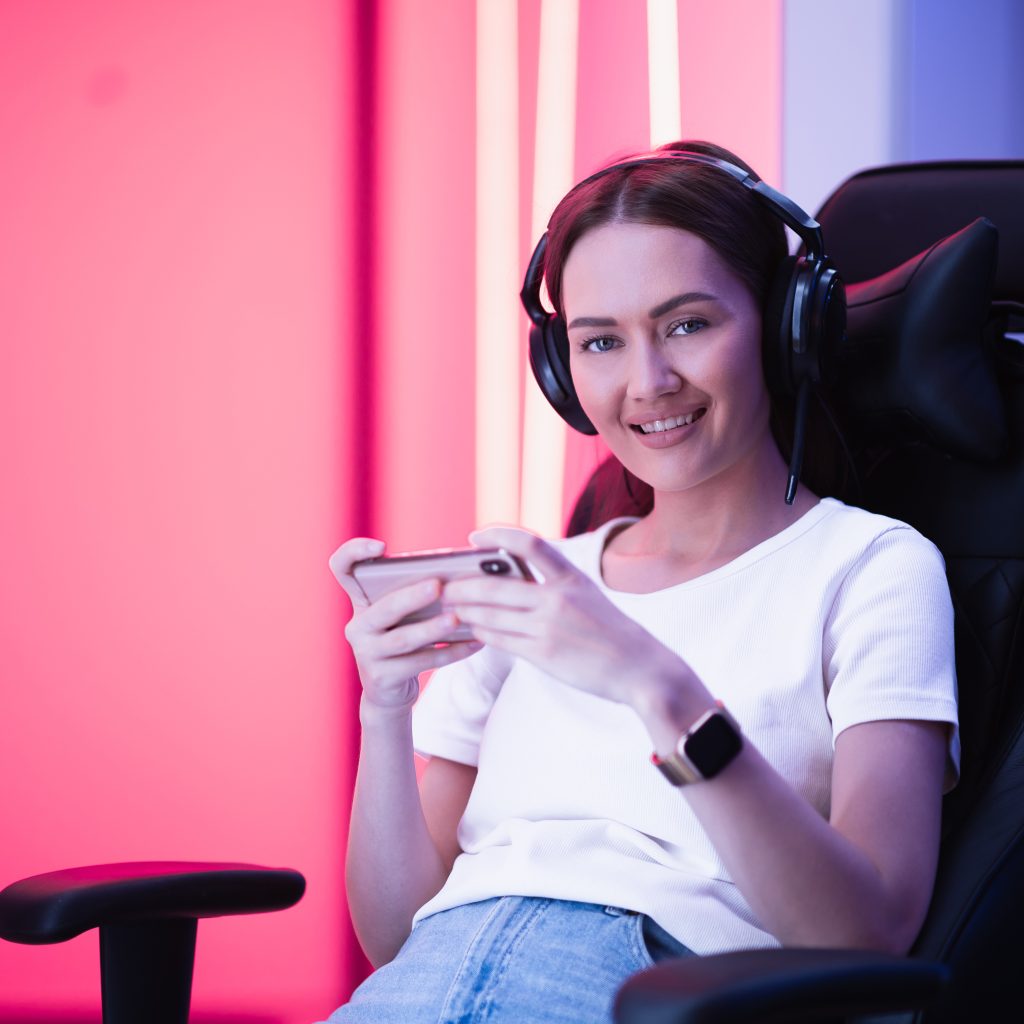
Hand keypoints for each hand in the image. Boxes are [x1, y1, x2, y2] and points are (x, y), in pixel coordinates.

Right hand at [330, 537, 483, 713]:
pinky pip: (420, 662)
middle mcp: (358, 625)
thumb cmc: (404, 637)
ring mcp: (366, 652)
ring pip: (403, 639)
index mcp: (361, 600)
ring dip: (432, 628)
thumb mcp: (404, 614)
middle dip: (412, 596)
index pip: (342, 568)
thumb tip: (461, 575)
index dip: (354, 553)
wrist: (389, 690)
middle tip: (438, 585)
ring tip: (456, 619)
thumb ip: (417, 591)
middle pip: (383, 607)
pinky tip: (474, 643)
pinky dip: (451, 652)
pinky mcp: (381, 677)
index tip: (381, 546)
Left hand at [442, 526, 695, 708]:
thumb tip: (506, 581)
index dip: (498, 535)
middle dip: (462, 586)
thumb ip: (553, 586)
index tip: (474, 537)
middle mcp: (558, 599)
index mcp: (571, 577)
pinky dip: (481, 632)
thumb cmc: (611, 632)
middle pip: (494, 586)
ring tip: (448, 607)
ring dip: (465, 611)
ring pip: (491, 615)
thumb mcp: (588, 596)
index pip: (529, 544)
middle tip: (443, 585)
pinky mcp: (543, 654)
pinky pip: (500, 639)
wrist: (641, 669)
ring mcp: (549, 628)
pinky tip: (472, 629)